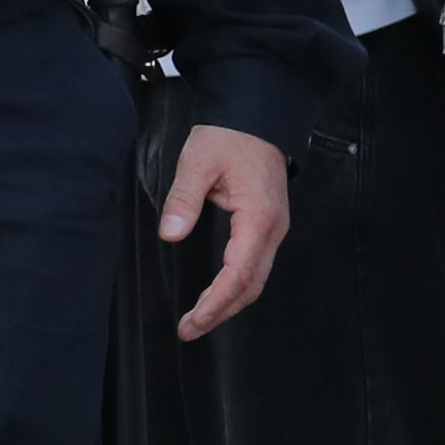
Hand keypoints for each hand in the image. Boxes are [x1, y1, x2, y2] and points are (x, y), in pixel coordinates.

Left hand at [161, 125, 294, 338]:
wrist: (257, 115)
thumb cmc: (229, 135)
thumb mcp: (198, 162)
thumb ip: (184, 199)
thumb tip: (170, 234)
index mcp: (259, 217)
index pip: (239, 274)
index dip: (216, 303)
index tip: (192, 321)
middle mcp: (273, 229)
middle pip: (251, 286)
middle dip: (221, 312)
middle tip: (189, 329)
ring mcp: (274, 228)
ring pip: (256, 280)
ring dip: (229, 303)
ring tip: (199, 319)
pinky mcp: (268, 224)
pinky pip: (256, 266)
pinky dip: (236, 287)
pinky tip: (217, 293)